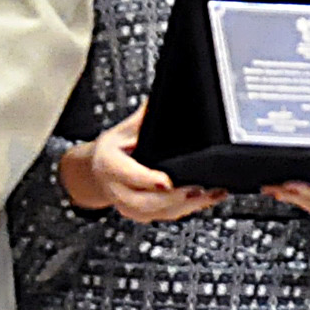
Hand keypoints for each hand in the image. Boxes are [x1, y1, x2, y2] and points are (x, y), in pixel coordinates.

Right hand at [57, 109, 223, 225]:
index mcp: (109, 165)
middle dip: (174, 199)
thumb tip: (167, 93)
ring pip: (158, 213)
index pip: (129, 175)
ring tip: (212, 193)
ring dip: (187, 206)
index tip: (167, 180)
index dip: (148, 180)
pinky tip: (208, 198)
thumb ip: (145, 116)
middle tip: (199, 189)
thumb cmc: (112, 149)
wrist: (96, 172)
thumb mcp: (124, 129)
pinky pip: (166, 216)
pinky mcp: (142, 215)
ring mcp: (128, 206)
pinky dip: (189, 209)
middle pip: (144, 203)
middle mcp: (117, 190)